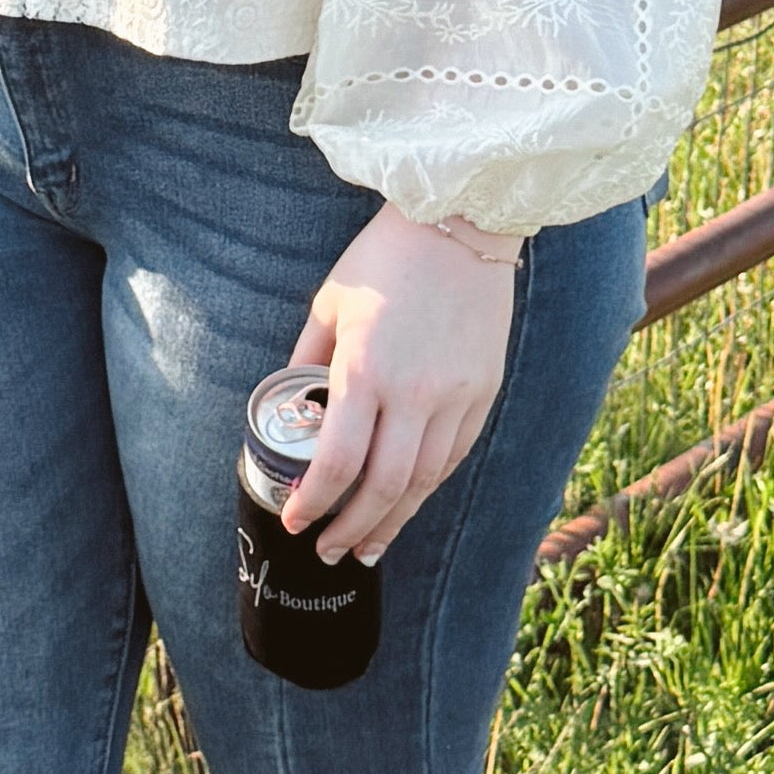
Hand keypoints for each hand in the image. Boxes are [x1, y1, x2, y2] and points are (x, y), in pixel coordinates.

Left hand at [281, 210, 519, 565]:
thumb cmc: (384, 258)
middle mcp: (414, 392)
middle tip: (329, 551)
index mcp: (365, 371)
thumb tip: (290, 401)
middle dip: (352, 528)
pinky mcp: (483, 390)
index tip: (295, 520)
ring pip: (424, 481)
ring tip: (369, 546)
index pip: (337, 462)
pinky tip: (409, 502)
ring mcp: (455, 395)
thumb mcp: (330, 303)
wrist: (461, 222)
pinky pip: (454, 454)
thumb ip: (307, 356)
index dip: (314, 503)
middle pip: (383, 487)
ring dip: (394, 521)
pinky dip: (428, 486)